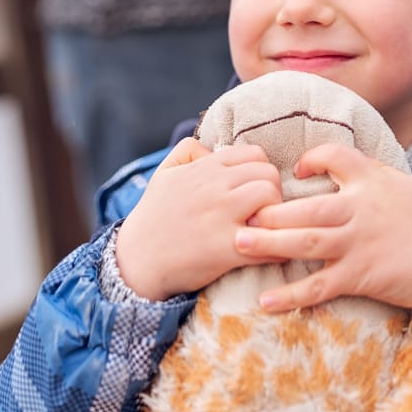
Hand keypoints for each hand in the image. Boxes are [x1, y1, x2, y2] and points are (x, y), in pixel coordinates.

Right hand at [115, 137, 282, 299]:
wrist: (135, 261)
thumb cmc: (153, 216)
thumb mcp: (165, 173)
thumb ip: (189, 150)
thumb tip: (215, 150)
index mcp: (206, 168)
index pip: (256, 155)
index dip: (261, 171)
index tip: (255, 190)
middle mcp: (216, 187)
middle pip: (269, 175)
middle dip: (273, 192)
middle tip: (264, 211)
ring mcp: (222, 217)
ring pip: (272, 200)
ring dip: (276, 216)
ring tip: (265, 229)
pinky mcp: (226, 249)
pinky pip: (266, 240)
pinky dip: (275, 247)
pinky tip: (269, 252)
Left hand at [234, 142, 411, 312]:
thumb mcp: (399, 182)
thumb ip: (366, 174)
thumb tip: (337, 165)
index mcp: (370, 180)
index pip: (333, 156)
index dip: (310, 160)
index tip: (293, 172)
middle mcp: (359, 209)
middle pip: (305, 207)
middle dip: (269, 210)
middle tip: (238, 212)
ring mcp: (357, 244)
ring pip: (305, 242)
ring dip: (269, 243)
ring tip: (239, 242)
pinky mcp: (360, 276)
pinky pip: (319, 286)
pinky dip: (291, 294)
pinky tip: (266, 300)